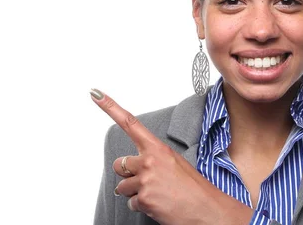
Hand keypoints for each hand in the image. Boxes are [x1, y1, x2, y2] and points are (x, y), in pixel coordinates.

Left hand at [90, 89, 252, 224]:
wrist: (206, 209)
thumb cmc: (193, 187)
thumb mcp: (175, 164)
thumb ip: (154, 159)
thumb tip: (132, 167)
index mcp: (158, 148)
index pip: (131, 124)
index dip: (111, 107)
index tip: (96, 93)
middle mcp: (149, 161)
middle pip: (119, 164)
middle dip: (128, 174)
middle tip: (147, 182)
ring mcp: (145, 180)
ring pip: (122, 187)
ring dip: (136, 193)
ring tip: (158, 195)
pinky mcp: (143, 199)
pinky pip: (130, 203)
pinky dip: (142, 206)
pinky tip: (158, 205)